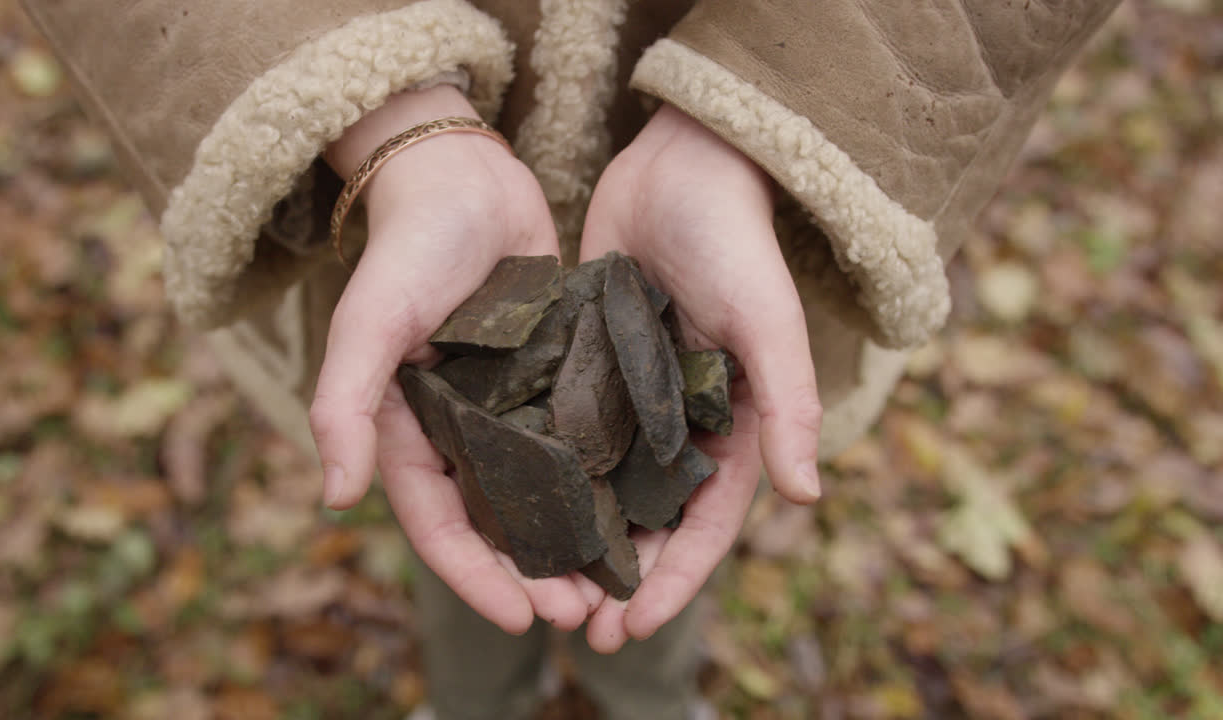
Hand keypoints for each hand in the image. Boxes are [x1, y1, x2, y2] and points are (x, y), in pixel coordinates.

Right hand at [312, 86, 601, 634]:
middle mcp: (459, 428)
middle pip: (496, 521)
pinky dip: (600, 479)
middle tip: (585, 611)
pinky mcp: (550, 375)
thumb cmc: (410, 245)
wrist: (464, 175)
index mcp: (409, 429)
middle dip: (535, 572)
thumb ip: (344, 403)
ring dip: (573, 539)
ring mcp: (508, 405)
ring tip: (616, 579)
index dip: (476, 576)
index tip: (521, 618)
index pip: (438, 522)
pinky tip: (640, 506)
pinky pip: (575, 440)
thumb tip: (335, 497)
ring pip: (541, 493)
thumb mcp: (370, 321)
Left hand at [578, 104, 822, 651]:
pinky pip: (567, 432)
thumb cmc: (736, 241)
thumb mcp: (768, 323)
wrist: (682, 165)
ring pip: (604, 488)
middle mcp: (682, 423)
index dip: (675, 581)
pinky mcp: (589, 365)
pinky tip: (507, 508)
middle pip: (652, 521)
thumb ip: (790, 407)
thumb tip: (807, 498)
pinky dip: (546, 474)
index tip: (633, 627)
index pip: (708, 525)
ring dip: (578, 540)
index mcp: (734, 426)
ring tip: (537, 586)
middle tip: (576, 628)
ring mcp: (633, 399)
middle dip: (620, 579)